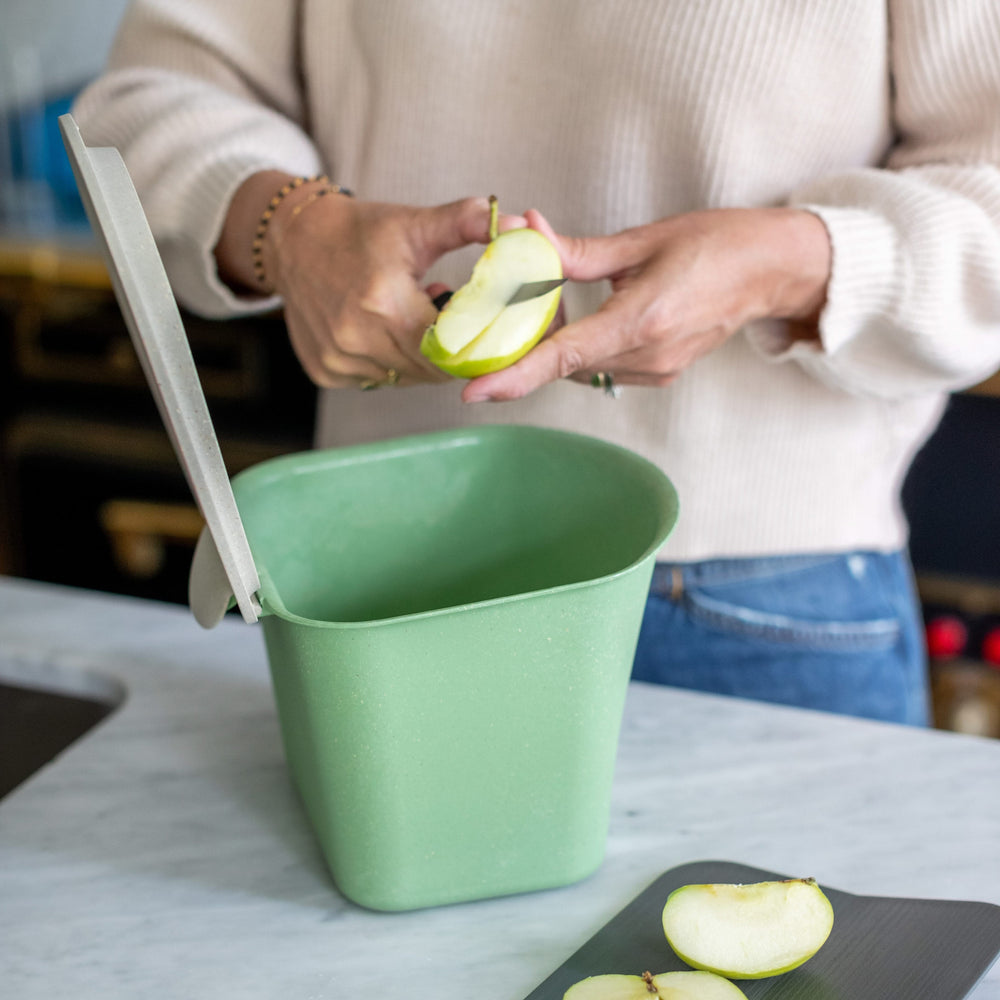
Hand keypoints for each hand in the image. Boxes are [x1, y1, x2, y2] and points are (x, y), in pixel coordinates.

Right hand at [216, 172, 496, 387]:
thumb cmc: (359, 232)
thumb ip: (469, 224)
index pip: (449, 348)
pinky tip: (386, 331)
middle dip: (450, 352)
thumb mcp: (416, 223)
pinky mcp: (326, 371)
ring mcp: (338, 359)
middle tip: (453, 322)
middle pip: (430, 369)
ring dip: (420, 358)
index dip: (472, 345)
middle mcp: (357, 338)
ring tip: (415, 318)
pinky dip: (391, 363)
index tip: (486, 334)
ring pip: (405, 378)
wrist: (292, 241)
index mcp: (384, 303)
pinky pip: (377, 380)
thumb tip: (522, 224)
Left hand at [462, 207, 831, 401]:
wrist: (773, 270)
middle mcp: (649, 356)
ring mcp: (657, 371)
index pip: (563, 355)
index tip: (474, 391)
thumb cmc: (717, 244)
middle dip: (528, 344)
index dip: (514, 376)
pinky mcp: (661, 374)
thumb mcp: (642, 240)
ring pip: (582, 368)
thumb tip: (526, 233)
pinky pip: (604, 368)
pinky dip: (582, 350)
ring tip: (549, 305)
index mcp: (643, 319)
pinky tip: (582, 320)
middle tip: (503, 313)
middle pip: (564, 363)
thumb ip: (577, 251)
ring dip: (556, 345)